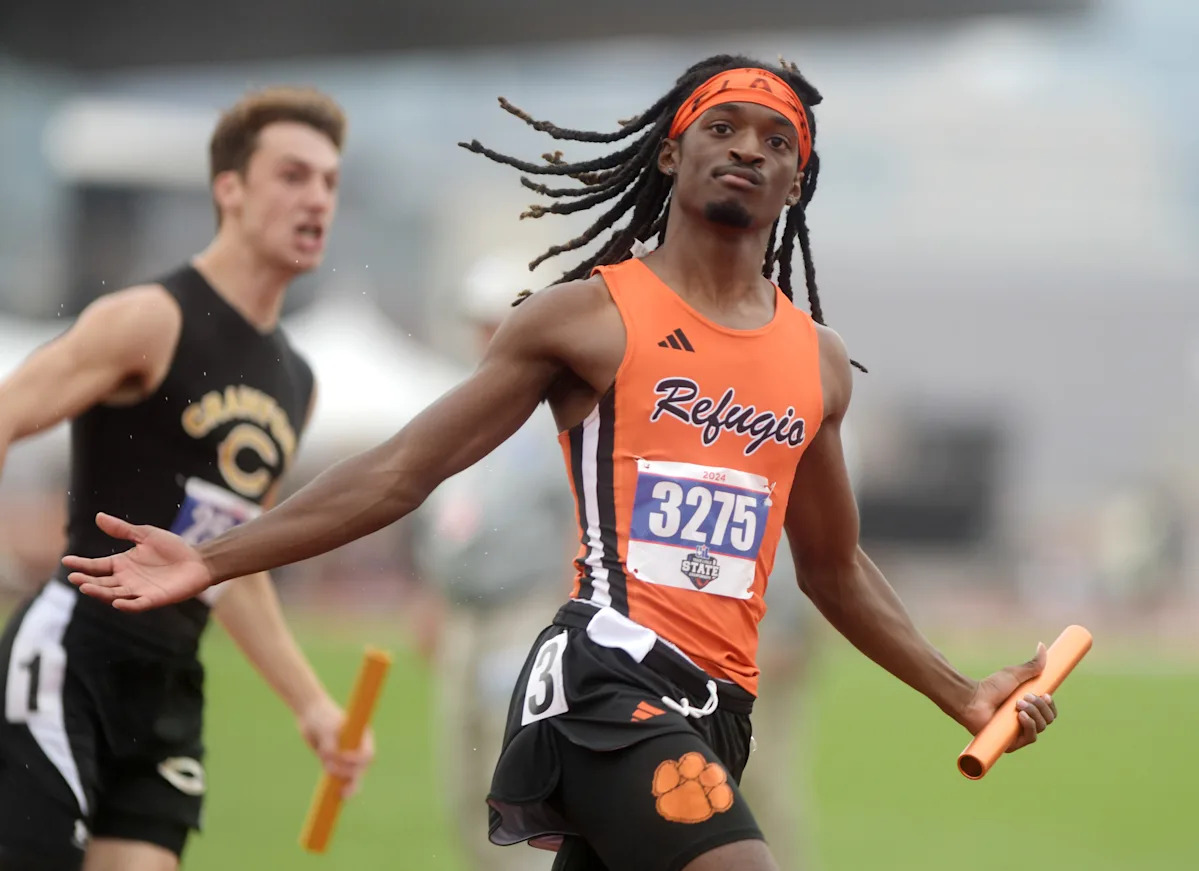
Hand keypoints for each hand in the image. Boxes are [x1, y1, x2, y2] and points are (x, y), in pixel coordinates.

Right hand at [62, 512, 213, 610]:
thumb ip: (122, 529)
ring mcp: (138, 591)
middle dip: (87, 581)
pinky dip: (127, 605)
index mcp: (121, 564)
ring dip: (100, 593)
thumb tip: (98, 516)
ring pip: (113, 594)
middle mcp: (126, 579)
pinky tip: (117, 601)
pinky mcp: (153, 599)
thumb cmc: (172, 548)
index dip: (82, 564)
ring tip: (86, 588)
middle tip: (74, 578)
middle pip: (101, 583)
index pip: (96, 566)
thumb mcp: (145, 535)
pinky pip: (137, 604)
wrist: (198, 561)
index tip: (67, 561)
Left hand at [297, 696, 374, 798]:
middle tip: (341, 786)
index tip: (343, 758)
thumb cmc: (322, 716)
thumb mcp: (326, 728)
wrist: (310, 714)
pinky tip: (335, 795)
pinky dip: (338, 785)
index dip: (357, 761)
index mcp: (362, 737)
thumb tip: (330, 759)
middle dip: (353, 778)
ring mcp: (347, 756)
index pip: (366, 754)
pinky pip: (339, 777)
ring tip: (342, 794)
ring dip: (348, 786)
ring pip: (352, 776)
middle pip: (361, 768)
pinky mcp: (335, 762)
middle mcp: (357, 748)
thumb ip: (330, 744)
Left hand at [957, 642, 1058, 752]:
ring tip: (1018, 704)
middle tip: (1026, 697)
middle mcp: (1026, 722)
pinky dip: (1029, 726)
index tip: (1046, 694)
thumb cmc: (990, 687)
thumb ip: (1032, 665)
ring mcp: (1019, 733)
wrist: (973, 698)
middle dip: (1041, 706)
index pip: (1050, 711)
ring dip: (1034, 713)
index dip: (1051, 704)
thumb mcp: (1014, 674)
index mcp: (1029, 708)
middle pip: (1048, 719)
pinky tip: (1021, 717)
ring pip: (1042, 727)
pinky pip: (1030, 738)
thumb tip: (1043, 646)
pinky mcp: (1012, 743)